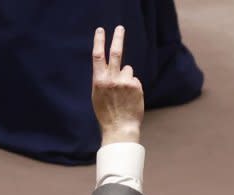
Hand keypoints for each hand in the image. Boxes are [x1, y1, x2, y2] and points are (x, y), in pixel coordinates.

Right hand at [91, 26, 143, 144]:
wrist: (120, 127)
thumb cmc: (107, 113)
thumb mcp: (97, 95)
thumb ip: (103, 80)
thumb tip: (111, 67)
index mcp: (99, 81)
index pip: (98, 56)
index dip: (99, 42)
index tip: (100, 31)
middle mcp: (111, 79)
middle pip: (116, 53)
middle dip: (117, 38)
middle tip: (120, 28)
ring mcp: (125, 81)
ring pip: (127, 70)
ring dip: (126, 77)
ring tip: (123, 94)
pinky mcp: (136, 86)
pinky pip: (134, 80)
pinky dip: (133, 87)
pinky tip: (130, 98)